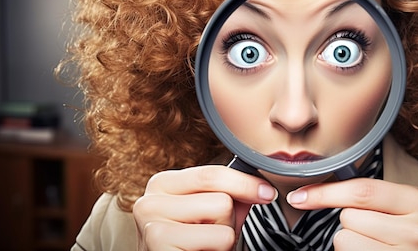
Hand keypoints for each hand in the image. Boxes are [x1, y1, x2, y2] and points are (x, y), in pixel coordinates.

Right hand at [133, 165, 276, 250]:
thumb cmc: (192, 248)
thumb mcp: (211, 216)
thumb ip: (231, 195)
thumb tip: (260, 182)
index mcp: (162, 184)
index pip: (212, 173)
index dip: (245, 182)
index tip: (267, 192)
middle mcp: (150, 199)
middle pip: (221, 195)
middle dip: (227, 218)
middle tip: (210, 234)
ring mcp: (151, 222)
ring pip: (221, 212)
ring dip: (223, 235)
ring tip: (203, 245)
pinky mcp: (159, 242)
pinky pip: (218, 237)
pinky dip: (219, 250)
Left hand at [286, 178, 417, 249]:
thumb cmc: (403, 240)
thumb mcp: (396, 212)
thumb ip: (369, 197)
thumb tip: (310, 191)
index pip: (362, 190)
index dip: (325, 192)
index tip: (299, 196)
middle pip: (350, 215)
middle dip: (349, 222)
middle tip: (372, 233)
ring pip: (345, 238)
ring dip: (349, 243)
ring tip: (373, 247)